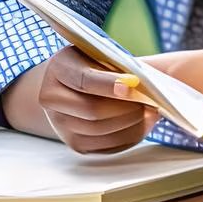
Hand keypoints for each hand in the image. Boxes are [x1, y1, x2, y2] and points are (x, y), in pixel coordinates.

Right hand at [33, 46, 157, 153]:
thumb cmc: (94, 64)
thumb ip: (115, 66)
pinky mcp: (75, 144)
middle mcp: (51, 99)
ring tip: (151, 110)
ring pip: (100, 131)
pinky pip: (106, 147)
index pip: (84, 80)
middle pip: (92, 110)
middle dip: (127, 107)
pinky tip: (143, 123)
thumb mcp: (99, 54)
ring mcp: (60, 125)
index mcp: (58, 69)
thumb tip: (140, 83)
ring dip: (132, 122)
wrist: (73, 84)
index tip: (134, 82)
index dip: (110, 84)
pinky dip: (130, 136)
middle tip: (150, 99)